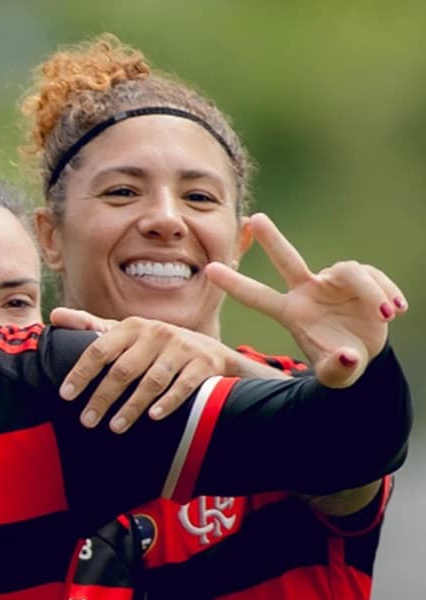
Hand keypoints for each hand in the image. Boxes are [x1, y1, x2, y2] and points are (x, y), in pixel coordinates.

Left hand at [52, 309, 287, 431]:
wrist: (212, 353)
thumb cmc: (157, 346)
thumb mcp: (126, 333)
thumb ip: (90, 326)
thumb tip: (54, 315)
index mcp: (132, 327)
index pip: (99, 349)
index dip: (81, 373)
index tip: (65, 395)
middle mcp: (156, 333)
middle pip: (122, 369)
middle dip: (102, 397)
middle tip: (87, 421)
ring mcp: (182, 348)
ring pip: (151, 381)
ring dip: (132, 406)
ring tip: (115, 427)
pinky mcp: (204, 363)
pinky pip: (183, 386)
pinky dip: (168, 402)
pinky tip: (153, 417)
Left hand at [207, 213, 406, 387]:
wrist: (362, 356)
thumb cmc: (338, 364)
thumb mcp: (336, 374)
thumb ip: (338, 369)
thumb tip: (347, 357)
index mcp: (292, 313)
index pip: (257, 297)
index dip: (235, 284)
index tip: (208, 270)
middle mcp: (308, 292)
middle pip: (287, 260)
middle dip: (273, 239)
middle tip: (255, 218)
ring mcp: (333, 284)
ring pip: (350, 271)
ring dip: (371, 291)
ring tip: (386, 316)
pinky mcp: (360, 280)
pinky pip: (374, 277)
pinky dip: (388, 292)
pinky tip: (398, 310)